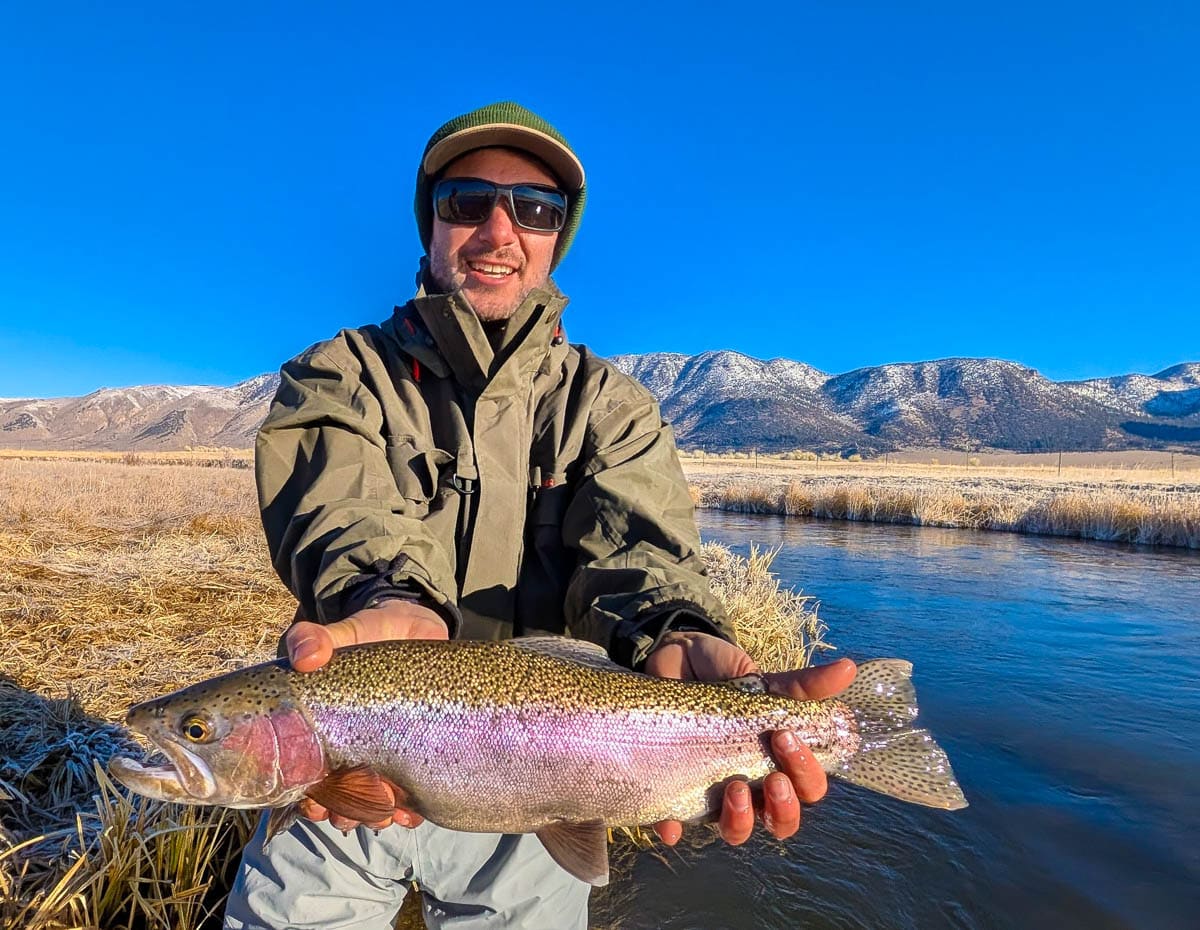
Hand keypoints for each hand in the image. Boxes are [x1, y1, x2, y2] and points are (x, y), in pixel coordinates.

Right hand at [284, 599, 448, 830]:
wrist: (414, 627)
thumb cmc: (365, 635)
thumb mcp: (339, 633)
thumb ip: (314, 639)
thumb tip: (306, 657)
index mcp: (312, 730)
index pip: (295, 776)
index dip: (299, 797)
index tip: (313, 801)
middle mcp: (341, 750)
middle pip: (329, 799)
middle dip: (337, 813)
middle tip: (349, 812)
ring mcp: (377, 756)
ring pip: (365, 805)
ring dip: (369, 816)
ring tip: (384, 810)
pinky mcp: (412, 756)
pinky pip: (406, 797)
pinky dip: (406, 811)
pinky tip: (410, 812)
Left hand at [644, 631, 856, 846]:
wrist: (674, 663)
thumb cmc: (724, 677)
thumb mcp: (761, 681)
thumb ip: (801, 685)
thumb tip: (849, 669)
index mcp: (778, 761)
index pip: (808, 787)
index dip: (805, 772)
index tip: (786, 737)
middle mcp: (752, 786)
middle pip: (781, 821)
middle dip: (783, 807)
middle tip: (771, 777)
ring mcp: (715, 794)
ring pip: (737, 832)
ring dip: (741, 821)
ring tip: (733, 788)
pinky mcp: (673, 793)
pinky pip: (673, 826)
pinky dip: (673, 829)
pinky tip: (670, 822)